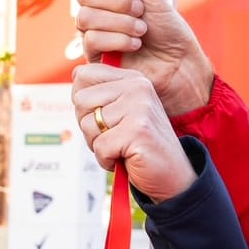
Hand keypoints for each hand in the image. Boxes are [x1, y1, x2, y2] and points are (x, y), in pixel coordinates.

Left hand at [72, 64, 196, 203]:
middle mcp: (138, 87)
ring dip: (98, 145)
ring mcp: (140, 107)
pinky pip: (99, 147)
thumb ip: (100, 93)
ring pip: (87, 124)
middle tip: (115, 137)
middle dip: (90, 126)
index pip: (84, 74)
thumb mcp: (121, 112)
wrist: (172, 176)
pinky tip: (127, 158)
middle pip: (81, 100)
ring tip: (122, 148)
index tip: (105, 118)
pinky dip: (107, 160)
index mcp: (133, 78)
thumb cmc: (139, 146)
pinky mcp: (138, 131)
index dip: (84, 104)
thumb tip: (76, 72)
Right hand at [75, 0, 213, 114]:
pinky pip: (91, 39)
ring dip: (119, 22)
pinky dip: (118, 39)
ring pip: (86, 16)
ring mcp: (94, 30)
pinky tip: (135, 44)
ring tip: (141, 30)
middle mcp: (98, 6)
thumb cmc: (168, 30)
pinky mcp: (95, 54)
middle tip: (139, 10)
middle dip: (116, 1)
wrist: (178, 64)